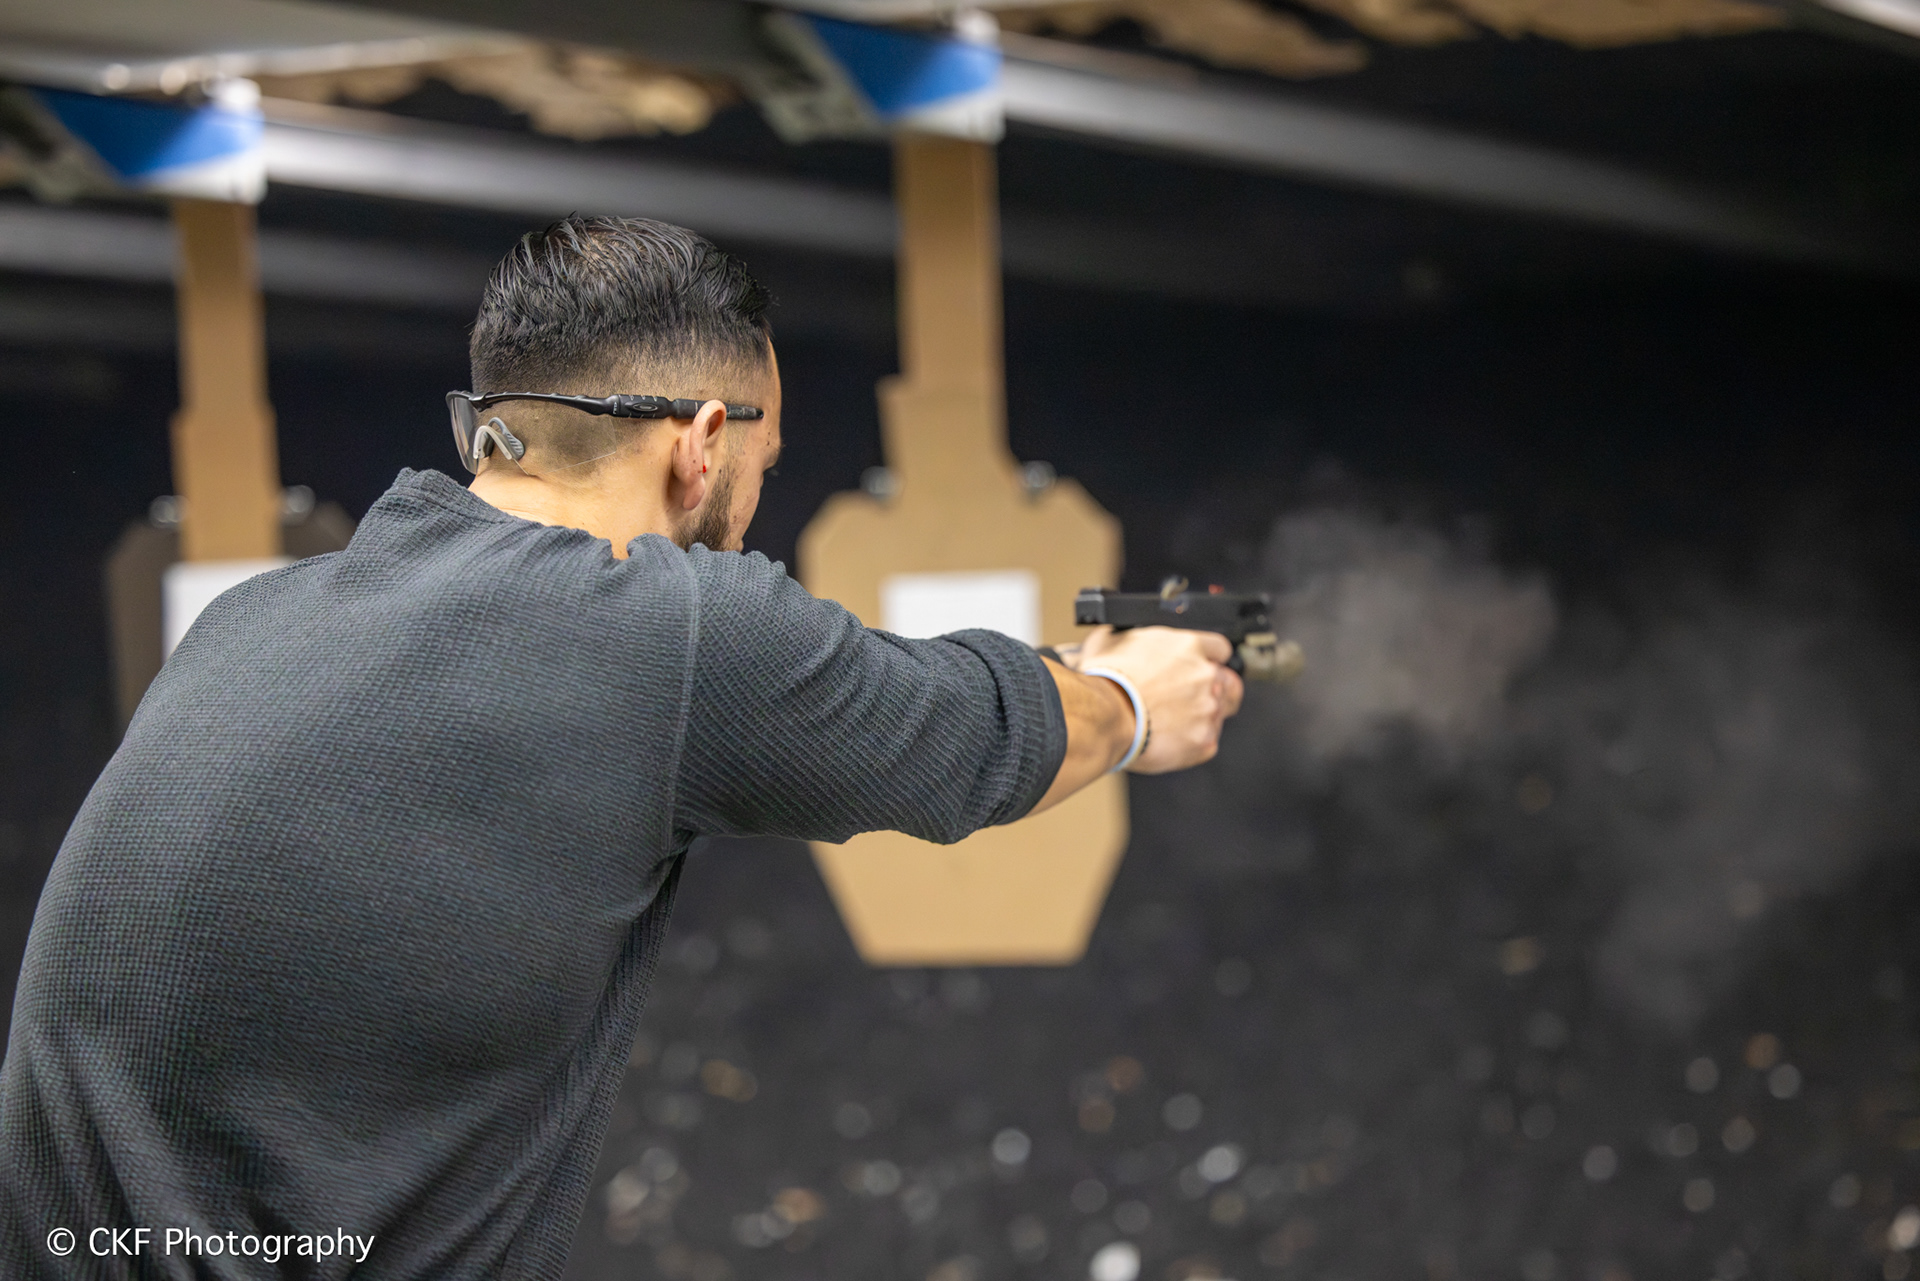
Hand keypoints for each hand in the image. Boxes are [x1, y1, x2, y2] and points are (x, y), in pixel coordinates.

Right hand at [1077, 626, 1243, 772]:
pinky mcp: (1204, 741)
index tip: (1201, 667)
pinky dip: (1192, 742)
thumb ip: (1124, 637)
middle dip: (1215, 689)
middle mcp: (1205, 676)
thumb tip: (1114, 636)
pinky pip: (1208, 741)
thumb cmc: (1105, 680)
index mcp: (1189, 646)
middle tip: (1191, 698)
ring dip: (1204, 716)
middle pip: (1229, 681)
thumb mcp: (1108, 641)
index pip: (1219, 648)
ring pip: (1221, 712)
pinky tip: (1171, 739)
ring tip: (1177, 722)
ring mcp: (1208, 709)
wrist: (1104, 717)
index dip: (1209, 658)